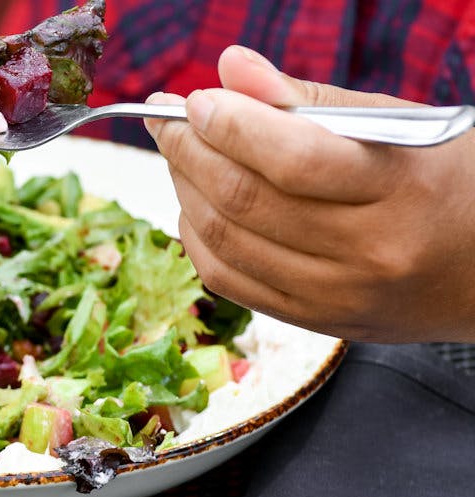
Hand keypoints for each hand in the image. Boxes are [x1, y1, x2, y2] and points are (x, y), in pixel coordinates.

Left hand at [145, 45, 474, 341]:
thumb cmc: (440, 180)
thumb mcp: (395, 126)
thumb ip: (307, 100)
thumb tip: (229, 67)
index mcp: (401, 190)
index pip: (294, 158)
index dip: (230, 125)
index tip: (194, 101)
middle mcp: (368, 252)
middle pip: (245, 201)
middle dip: (187, 150)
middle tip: (164, 119)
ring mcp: (338, 296)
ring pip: (225, 242)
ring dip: (184, 189)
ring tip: (178, 153)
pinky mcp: (313, 321)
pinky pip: (227, 280)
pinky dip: (196, 237)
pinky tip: (194, 203)